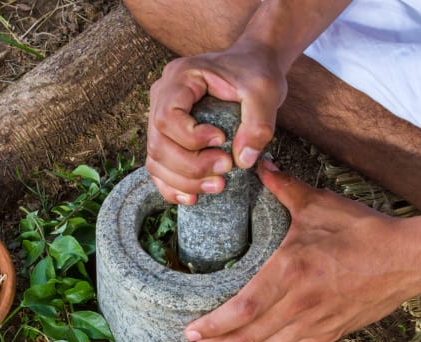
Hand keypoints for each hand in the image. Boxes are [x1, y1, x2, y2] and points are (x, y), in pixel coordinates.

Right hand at [146, 46, 286, 204]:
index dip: (191, 138)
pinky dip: (172, 185)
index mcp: (180, 77)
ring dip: (183, 181)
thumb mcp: (265, 91)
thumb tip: (243, 161)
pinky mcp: (168, 135)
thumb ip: (258, 124)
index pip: (167, 117)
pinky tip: (193, 197)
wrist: (253, 64)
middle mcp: (162, 95)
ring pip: (155, 159)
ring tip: (217, 186)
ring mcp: (160, 116)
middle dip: (190, 166)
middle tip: (225, 170)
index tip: (222, 140)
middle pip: (158, 143)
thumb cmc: (256, 73)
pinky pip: (159, 166)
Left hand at [169, 160, 420, 341]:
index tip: (187, 332)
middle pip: (246, 340)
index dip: (214, 327)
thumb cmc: (365, 230)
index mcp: (294, 271)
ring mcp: (315, 325)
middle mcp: (302, 305)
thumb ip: (283, 187)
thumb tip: (256, 164)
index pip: (245, 309)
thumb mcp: (320, 205)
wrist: (411, 260)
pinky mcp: (327, 335)